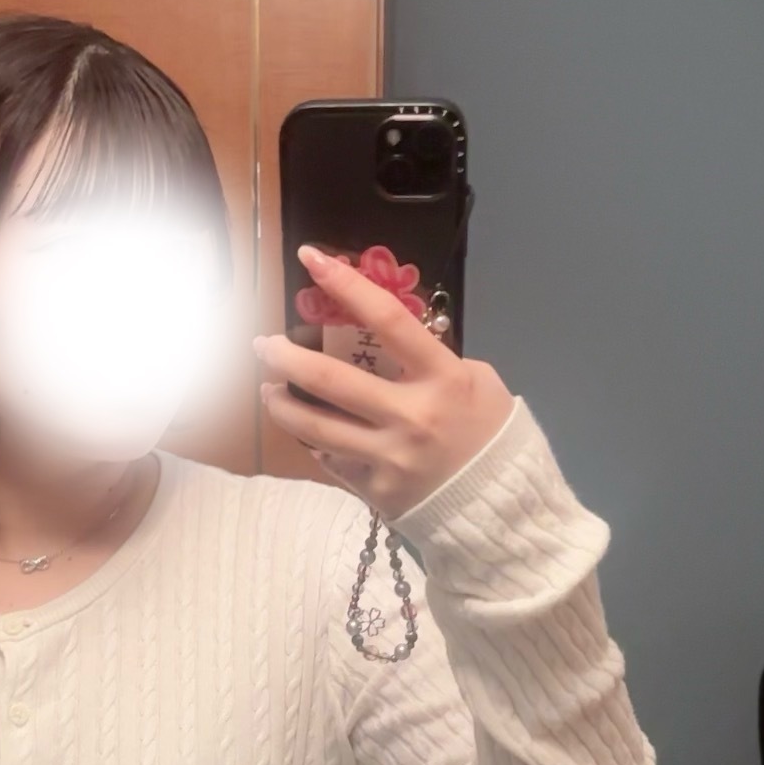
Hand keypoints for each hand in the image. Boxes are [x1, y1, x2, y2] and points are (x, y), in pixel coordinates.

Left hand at [254, 245, 516, 518]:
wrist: (501, 504)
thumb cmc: (489, 433)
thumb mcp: (477, 382)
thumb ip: (432, 359)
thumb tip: (384, 340)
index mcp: (442, 378)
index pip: (387, 321)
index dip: (346, 285)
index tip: (311, 260)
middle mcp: (411, 416)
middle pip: (331, 380)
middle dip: (285, 358)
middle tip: (262, 345)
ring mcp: (390, 457)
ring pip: (317, 427)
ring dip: (282, 406)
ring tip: (268, 391)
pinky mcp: (377, 490)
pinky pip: (335, 462)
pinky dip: (318, 445)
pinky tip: (309, 434)